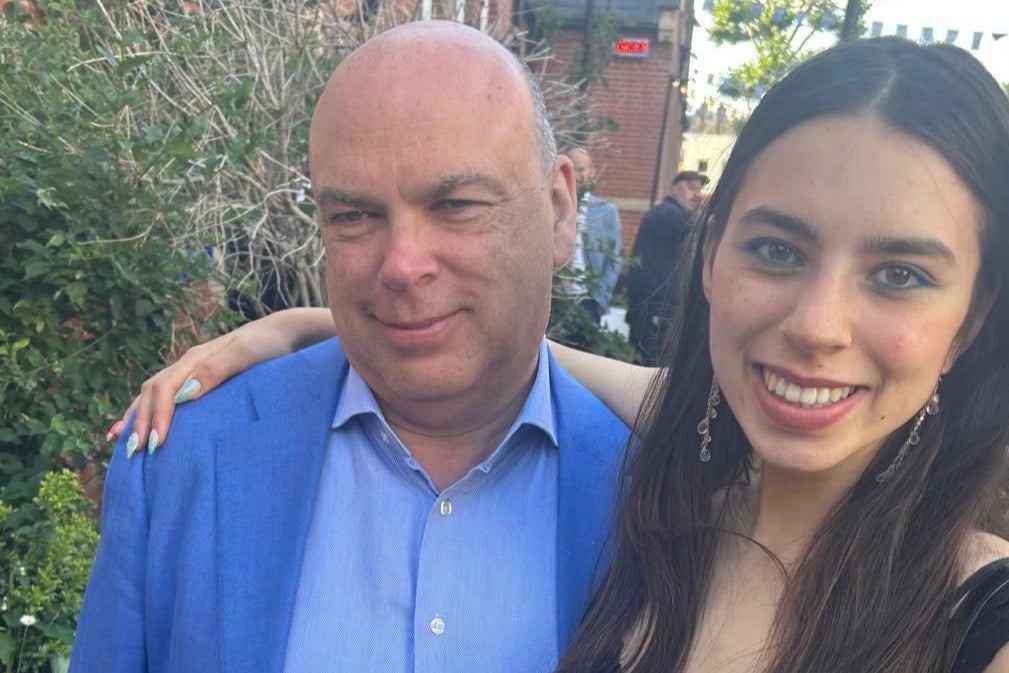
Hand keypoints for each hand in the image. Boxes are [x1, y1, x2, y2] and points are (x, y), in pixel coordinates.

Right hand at [106, 307, 336, 454]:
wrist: (285, 332)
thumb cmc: (269, 346)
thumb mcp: (246, 355)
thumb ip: (217, 371)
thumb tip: (184, 394)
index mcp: (195, 360)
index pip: (163, 390)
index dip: (156, 418)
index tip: (155, 445)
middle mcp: (188, 364)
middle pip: (151, 392)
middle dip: (140, 422)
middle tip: (134, 453)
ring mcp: (193, 370)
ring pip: (154, 394)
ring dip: (138, 417)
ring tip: (123, 443)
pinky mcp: (201, 378)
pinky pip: (167, 395)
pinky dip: (151, 411)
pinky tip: (145, 425)